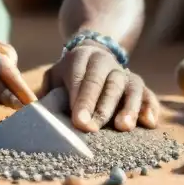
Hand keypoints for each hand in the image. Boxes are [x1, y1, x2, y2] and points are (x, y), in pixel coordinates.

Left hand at [39, 42, 158, 132]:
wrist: (92, 56)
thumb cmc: (69, 76)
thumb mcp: (54, 77)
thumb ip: (47, 92)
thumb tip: (33, 113)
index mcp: (82, 58)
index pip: (81, 78)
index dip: (81, 100)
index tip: (79, 122)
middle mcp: (106, 62)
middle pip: (106, 83)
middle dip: (100, 107)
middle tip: (93, 129)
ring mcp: (124, 72)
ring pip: (130, 86)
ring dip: (128, 107)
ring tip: (123, 127)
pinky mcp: (138, 84)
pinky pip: (148, 94)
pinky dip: (150, 107)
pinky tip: (149, 123)